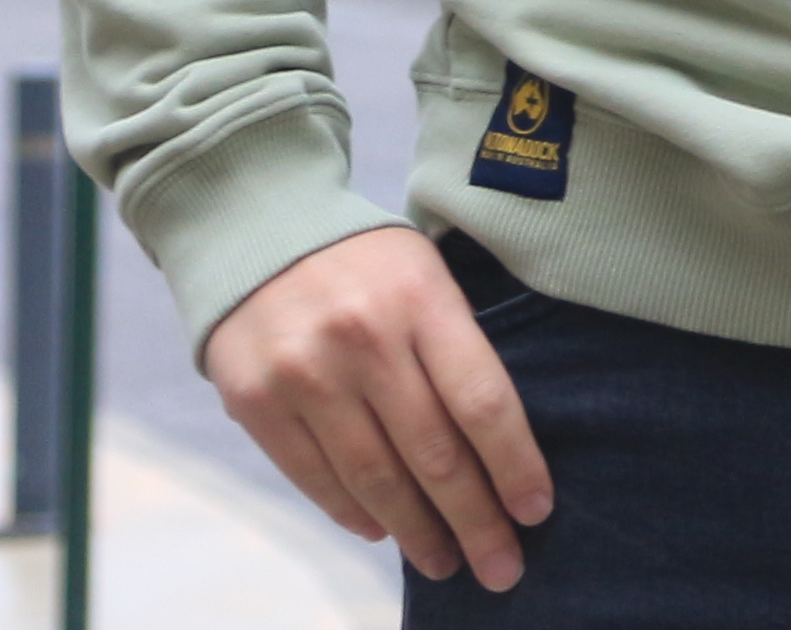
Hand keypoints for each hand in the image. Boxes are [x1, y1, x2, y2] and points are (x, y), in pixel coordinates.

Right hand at [203, 226, 555, 589]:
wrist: (254, 224)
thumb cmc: (364, 261)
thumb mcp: (425, 275)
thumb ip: (456, 348)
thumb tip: (494, 452)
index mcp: (421, 299)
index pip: (482, 401)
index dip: (514, 466)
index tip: (536, 512)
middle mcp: (363, 339)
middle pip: (434, 454)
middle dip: (475, 521)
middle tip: (502, 567)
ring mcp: (304, 373)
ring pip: (375, 478)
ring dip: (417, 533)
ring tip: (446, 563)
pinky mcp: (255, 401)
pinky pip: (315, 478)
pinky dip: (354, 514)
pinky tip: (383, 532)